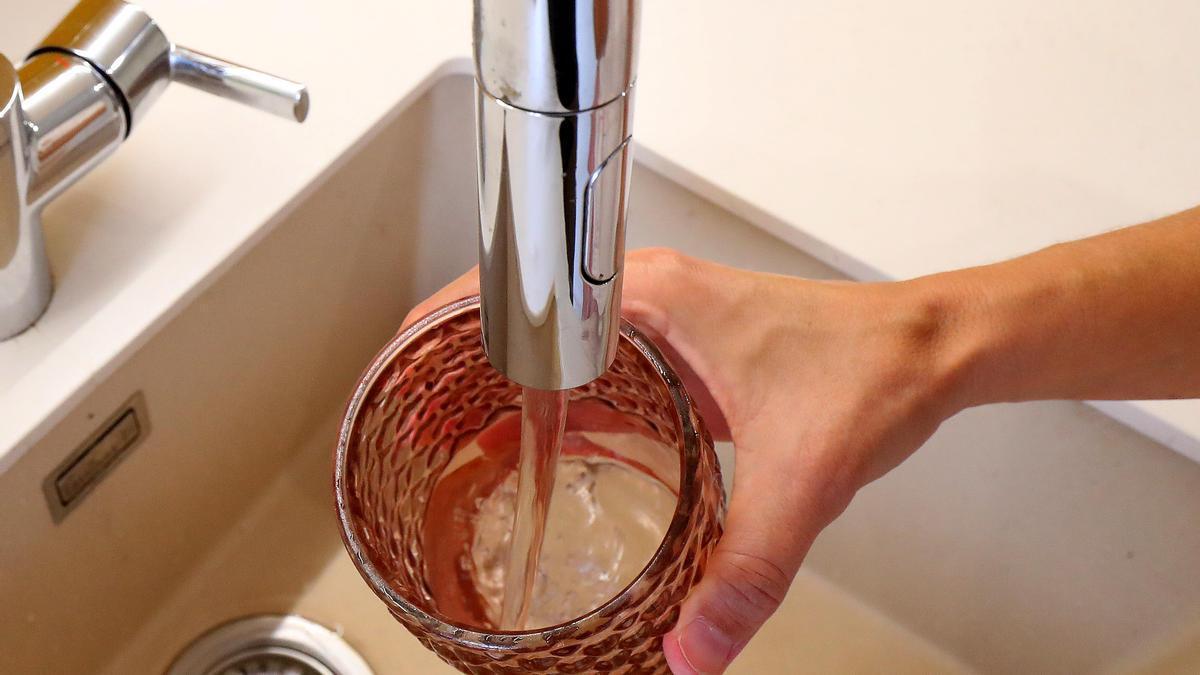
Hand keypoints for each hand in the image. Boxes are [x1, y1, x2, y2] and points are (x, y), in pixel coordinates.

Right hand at [403, 249, 964, 672]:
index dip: (441, 325)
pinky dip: (551, 406)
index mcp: (652, 297)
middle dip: (454, 368)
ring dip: (499, 386)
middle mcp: (646, 301)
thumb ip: (746, 572)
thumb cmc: (873, 367)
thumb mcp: (802, 479)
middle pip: (519, 320)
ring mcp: (661, 327)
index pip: (516, 290)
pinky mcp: (680, 357)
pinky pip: (591, 375)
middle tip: (409, 424)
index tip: (397, 366)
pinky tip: (534, 452)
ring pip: (552, 348)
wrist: (931, 352)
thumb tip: (692, 646)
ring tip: (449, 439)